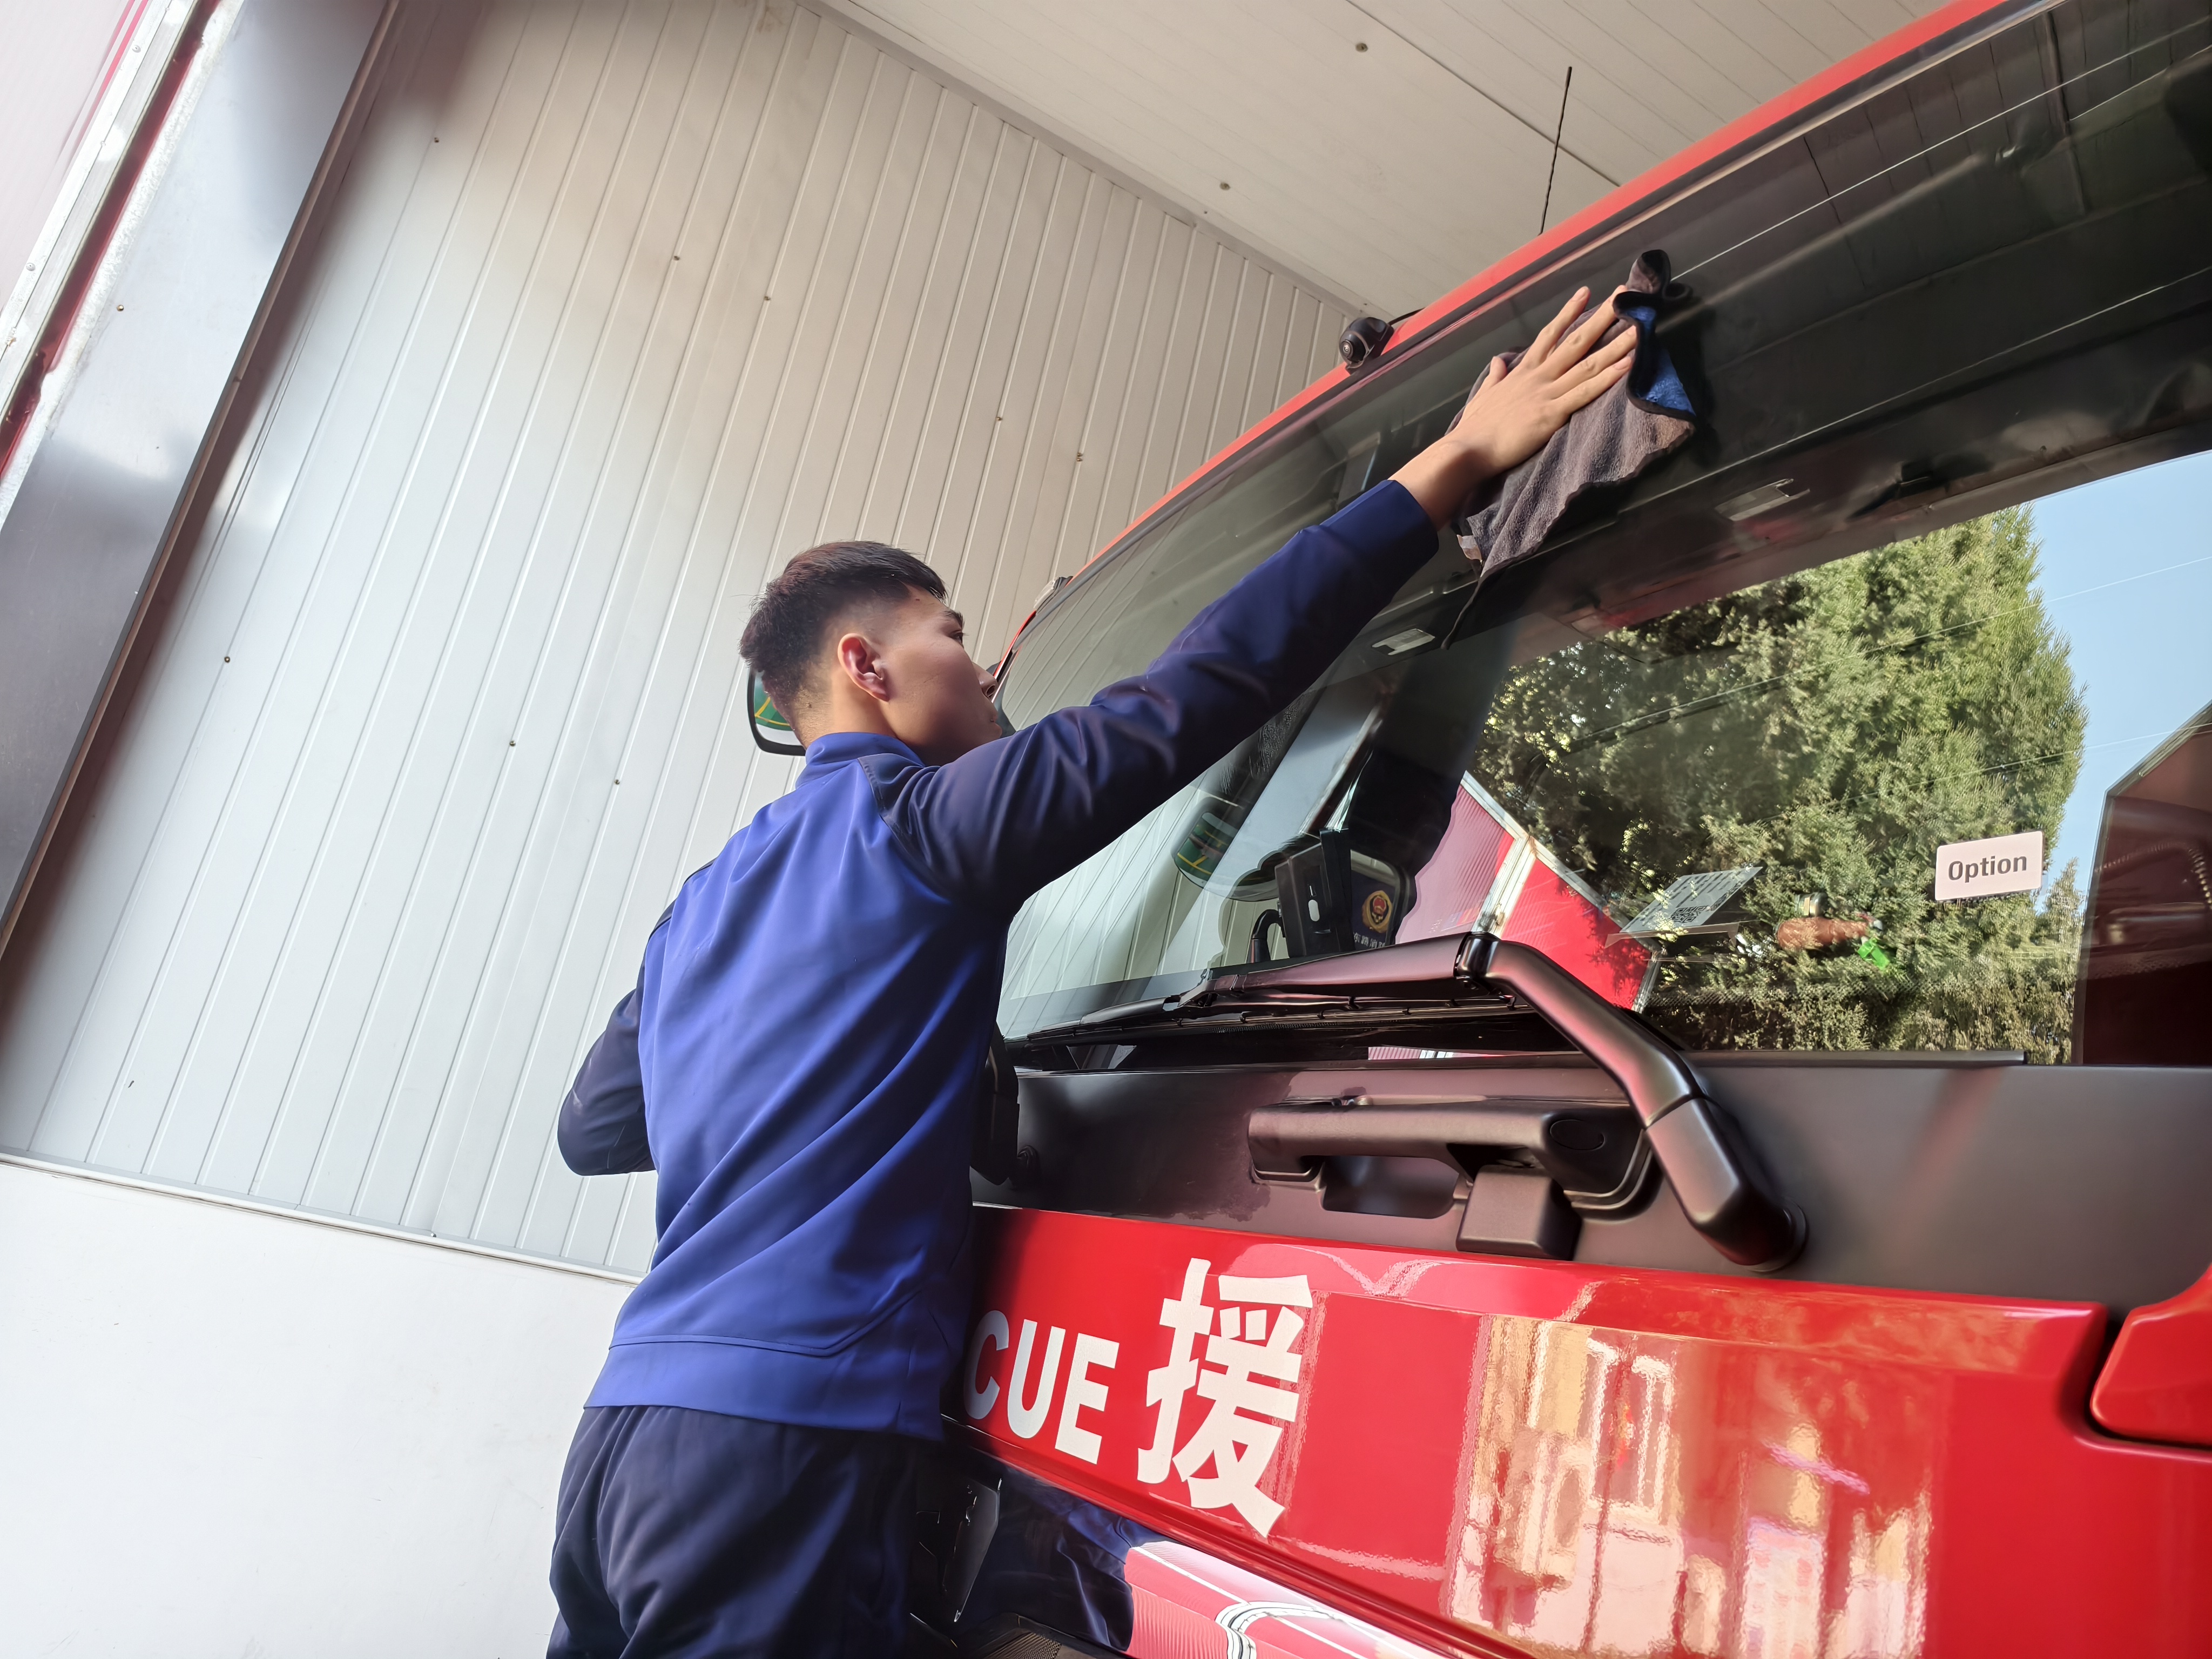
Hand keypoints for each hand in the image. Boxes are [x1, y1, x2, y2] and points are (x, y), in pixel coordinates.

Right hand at [1389, 287, 1637, 526]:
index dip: (1569, 314)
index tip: (1586, 293)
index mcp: (1523, 372)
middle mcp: (1538, 376)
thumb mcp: (1483, 396)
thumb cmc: (1474, 429)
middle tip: (1624, 295)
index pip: (1550, 336)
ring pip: (1588, 363)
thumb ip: (1495, 377)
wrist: (1467, 450)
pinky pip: (1585, 393)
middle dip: (1602, 317)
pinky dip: (1607, 378)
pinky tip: (1627, 364)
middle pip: (1576, 341)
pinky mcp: (1552, 414)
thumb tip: (1498, 361)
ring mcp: (1547, 393)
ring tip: (1640, 326)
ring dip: (1616, 344)